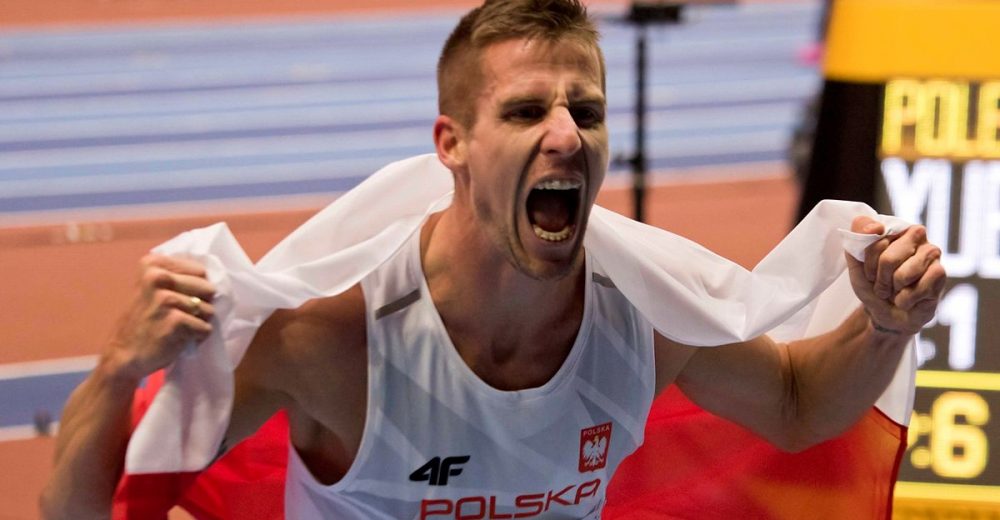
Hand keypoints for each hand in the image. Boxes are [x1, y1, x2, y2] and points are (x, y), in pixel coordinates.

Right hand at [106, 254, 216, 380]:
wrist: (124, 355)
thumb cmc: (145, 320)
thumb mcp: (153, 288)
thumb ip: (178, 276)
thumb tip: (217, 276)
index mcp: (152, 264)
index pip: (200, 271)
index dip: (196, 288)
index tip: (177, 299)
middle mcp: (157, 277)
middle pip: (207, 288)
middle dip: (200, 305)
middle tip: (178, 316)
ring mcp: (166, 299)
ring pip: (209, 310)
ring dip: (198, 322)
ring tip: (177, 328)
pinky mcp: (175, 320)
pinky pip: (206, 328)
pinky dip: (197, 337)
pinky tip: (179, 339)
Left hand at [845, 216, 945, 334]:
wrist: (885, 313)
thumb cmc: (872, 285)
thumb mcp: (856, 263)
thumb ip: (857, 240)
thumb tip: (876, 227)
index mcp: (893, 227)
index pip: (874, 236)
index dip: (867, 262)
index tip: (869, 271)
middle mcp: (915, 234)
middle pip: (888, 259)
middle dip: (881, 280)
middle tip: (883, 285)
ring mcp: (930, 251)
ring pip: (903, 275)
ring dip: (894, 290)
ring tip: (896, 290)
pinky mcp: (940, 271)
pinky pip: (919, 288)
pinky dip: (907, 299)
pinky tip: (910, 298)